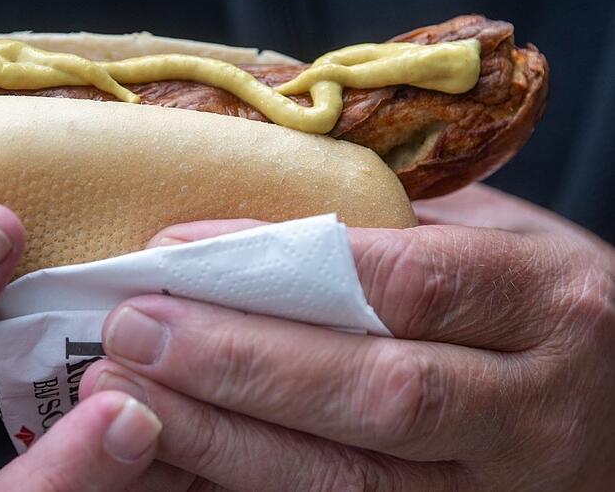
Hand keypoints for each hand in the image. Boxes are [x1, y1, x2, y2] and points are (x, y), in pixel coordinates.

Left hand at [81, 184, 614, 490]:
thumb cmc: (544, 309)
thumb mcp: (501, 245)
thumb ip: (397, 235)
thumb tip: (246, 214)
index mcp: (550, 305)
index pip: (407, 284)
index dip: (283, 265)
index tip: (179, 246)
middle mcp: (533, 412)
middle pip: (374, 395)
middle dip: (238, 364)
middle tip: (132, 328)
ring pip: (349, 482)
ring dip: (222, 441)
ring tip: (128, 394)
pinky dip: (243, 491)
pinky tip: (175, 458)